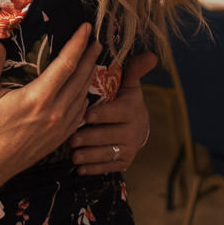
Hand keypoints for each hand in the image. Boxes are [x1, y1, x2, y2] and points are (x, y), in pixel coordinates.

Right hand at [0, 25, 99, 199]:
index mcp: (38, 97)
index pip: (66, 64)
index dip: (78, 44)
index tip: (87, 29)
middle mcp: (55, 111)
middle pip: (80, 78)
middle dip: (90, 58)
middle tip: (97, 42)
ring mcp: (59, 127)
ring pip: (82, 96)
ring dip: (89, 77)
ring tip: (92, 63)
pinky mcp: (59, 138)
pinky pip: (79, 114)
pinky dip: (84, 99)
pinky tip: (83, 93)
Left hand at [70, 51, 156, 174]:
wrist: (137, 125)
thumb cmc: (124, 99)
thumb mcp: (129, 84)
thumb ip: (134, 69)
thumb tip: (151, 56)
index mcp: (131, 110)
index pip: (116, 113)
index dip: (101, 115)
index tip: (85, 115)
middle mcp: (133, 131)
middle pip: (109, 136)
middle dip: (90, 138)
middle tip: (72, 139)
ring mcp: (129, 148)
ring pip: (107, 154)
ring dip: (90, 156)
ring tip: (73, 154)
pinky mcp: (124, 162)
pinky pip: (108, 167)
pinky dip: (94, 169)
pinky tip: (80, 168)